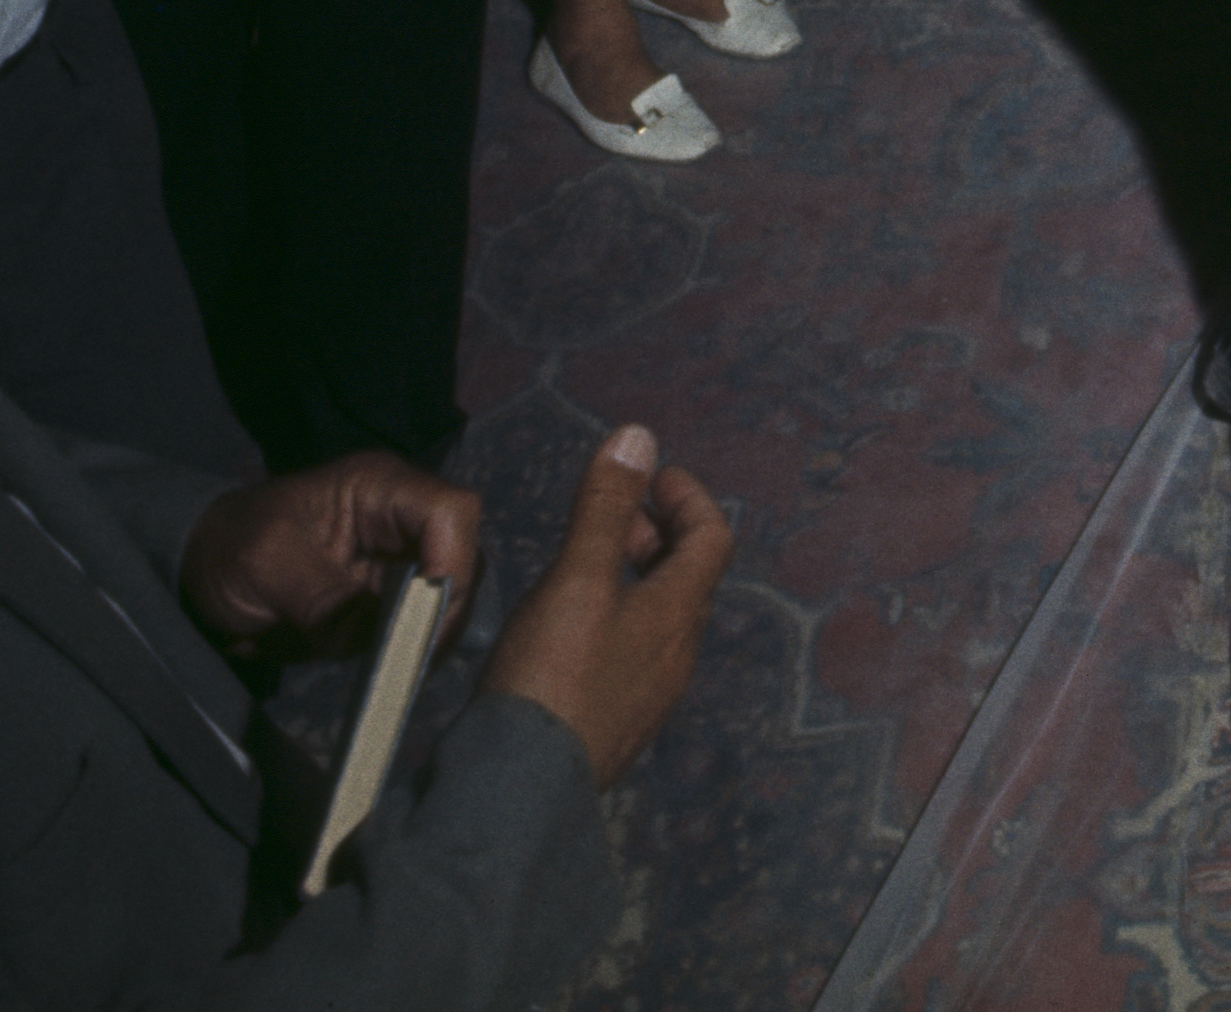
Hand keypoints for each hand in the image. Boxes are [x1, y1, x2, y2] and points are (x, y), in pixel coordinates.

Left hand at [176, 450, 479, 655]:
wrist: (198, 573)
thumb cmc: (228, 548)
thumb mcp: (265, 564)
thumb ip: (321, 596)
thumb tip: (373, 636)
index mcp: (378, 488)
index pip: (451, 511)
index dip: (453, 562)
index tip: (424, 620)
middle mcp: (401, 521)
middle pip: (462, 559)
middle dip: (442, 610)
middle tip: (405, 658)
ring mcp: (397, 563)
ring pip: (449, 599)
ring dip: (424, 636)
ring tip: (389, 667)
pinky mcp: (386, 601)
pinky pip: (418, 627)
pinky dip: (407, 652)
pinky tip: (384, 669)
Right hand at [474, 424, 730, 790]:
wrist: (518, 792)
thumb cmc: (551, 680)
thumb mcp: (577, 579)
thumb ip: (606, 509)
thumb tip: (638, 437)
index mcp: (678, 615)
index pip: (712, 537)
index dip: (686, 497)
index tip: (650, 477)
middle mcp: (676, 657)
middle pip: (687, 578)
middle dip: (657, 535)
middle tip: (614, 518)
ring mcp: (649, 697)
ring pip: (659, 619)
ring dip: (635, 578)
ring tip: (583, 565)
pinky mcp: (614, 725)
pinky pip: (632, 656)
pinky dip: (614, 619)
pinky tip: (566, 628)